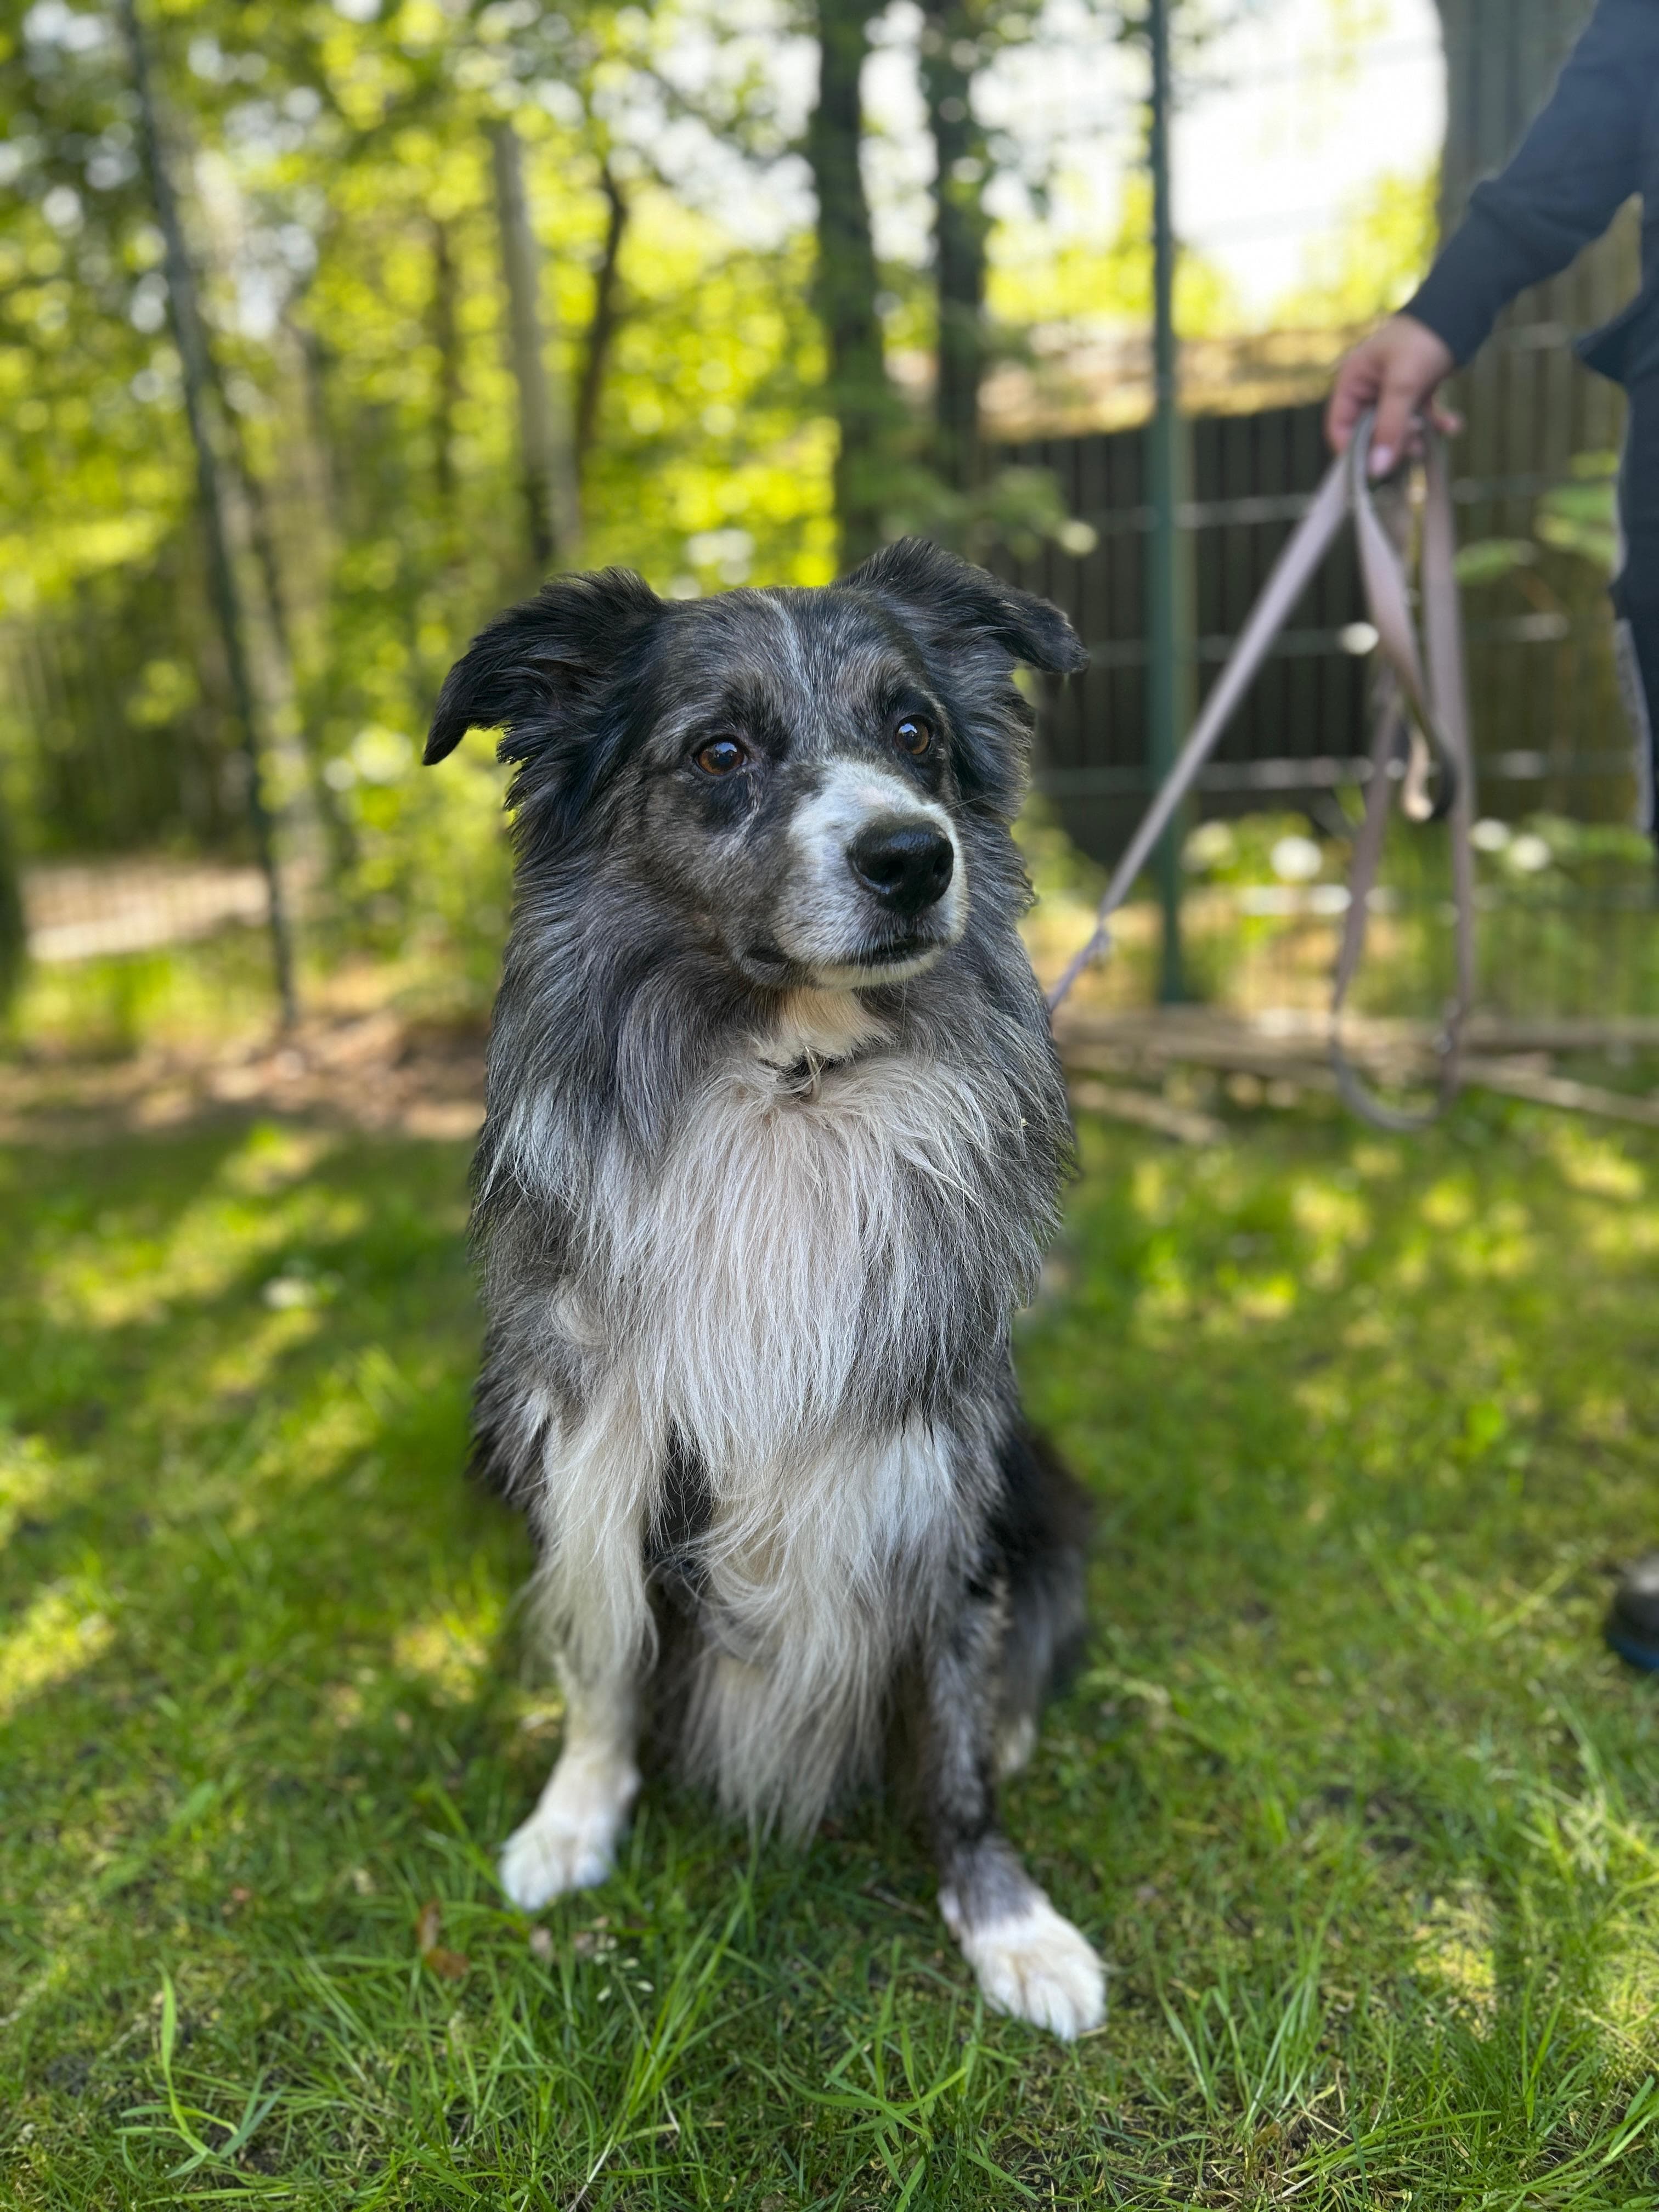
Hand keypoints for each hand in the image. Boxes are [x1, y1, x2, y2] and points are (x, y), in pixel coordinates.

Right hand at [1325, 315, 1459, 474]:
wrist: (1461, 307)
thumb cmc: (1423, 339)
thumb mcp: (1404, 384)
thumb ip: (1390, 427)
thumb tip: (1377, 470)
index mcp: (1353, 381)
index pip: (1339, 428)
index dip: (1353, 451)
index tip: (1375, 467)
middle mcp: (1368, 388)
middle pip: (1369, 433)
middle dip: (1392, 444)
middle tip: (1413, 447)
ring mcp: (1392, 391)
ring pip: (1396, 429)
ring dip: (1415, 438)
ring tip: (1431, 436)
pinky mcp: (1416, 391)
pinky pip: (1421, 418)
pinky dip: (1436, 424)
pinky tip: (1453, 424)